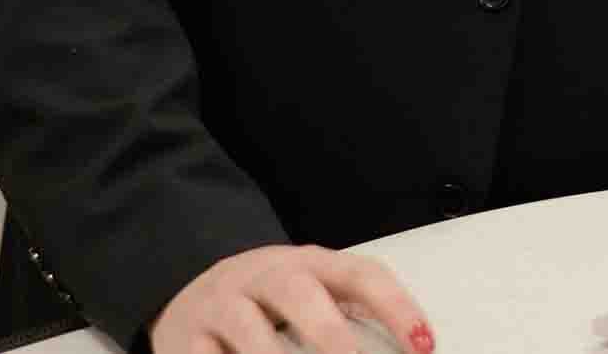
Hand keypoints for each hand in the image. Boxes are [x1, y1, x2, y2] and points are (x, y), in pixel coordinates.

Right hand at [148, 244, 432, 353]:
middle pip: (298, 293)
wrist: (189, 289)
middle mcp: (262, 276)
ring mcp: (220, 306)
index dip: (395, 306)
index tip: (425, 345)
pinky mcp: (183, 340)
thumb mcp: (312, 292)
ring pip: (248, 331)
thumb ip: (350, 311)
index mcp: (307, 262)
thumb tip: (414, 346)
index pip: (360, 274)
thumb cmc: (271, 300)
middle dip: (329, 334)